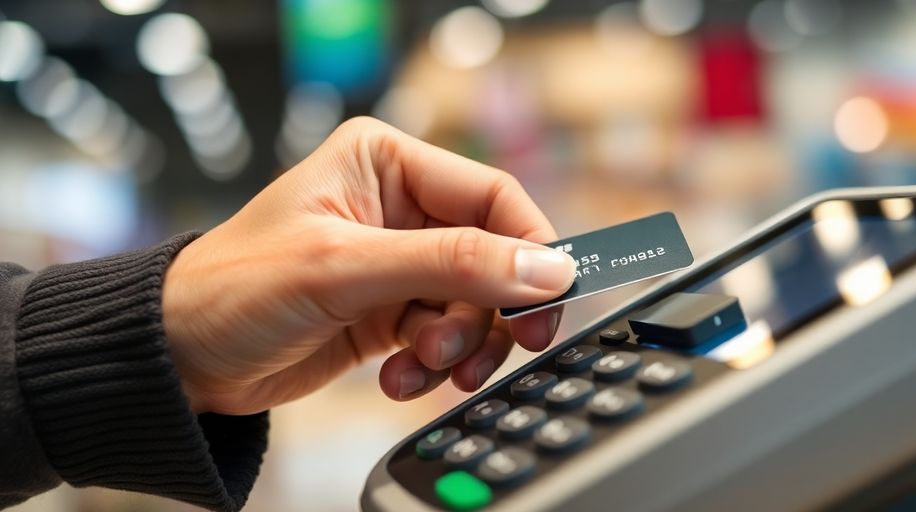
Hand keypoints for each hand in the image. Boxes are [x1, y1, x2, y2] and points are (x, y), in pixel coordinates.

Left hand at [161, 117, 574, 414]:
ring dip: (457, 346)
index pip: (492, 196)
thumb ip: (452, 264)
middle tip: (492, 350)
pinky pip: (445, 337)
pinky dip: (431, 365)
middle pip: (492, 256)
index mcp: (386, 162)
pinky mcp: (392, 310)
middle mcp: (399, 206)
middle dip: (486, 311)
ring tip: (420, 367)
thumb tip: (544, 268)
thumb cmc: (234, 288)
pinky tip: (396, 379)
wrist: (180, 359)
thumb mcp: (346, 268)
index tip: (548, 298)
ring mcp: (397, 261)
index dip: (530, 247)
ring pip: (474, 304)